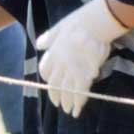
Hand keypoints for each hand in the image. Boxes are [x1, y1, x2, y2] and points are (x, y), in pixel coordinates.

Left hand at [36, 0, 127, 117]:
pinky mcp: (84, 73)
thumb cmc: (78, 22)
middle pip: (55, 84)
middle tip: (59, 105)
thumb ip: (49, 38)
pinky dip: (79, 102)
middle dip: (57, 96)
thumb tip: (39, 45)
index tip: (51, 84)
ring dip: (67, 102)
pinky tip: (77, 110)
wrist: (93, 24)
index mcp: (53, 53)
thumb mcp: (58, 28)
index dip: (48, 79)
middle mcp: (60, 63)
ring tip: (69, 111)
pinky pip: (80, 91)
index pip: (45, 71)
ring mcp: (71, 69)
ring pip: (67, 90)